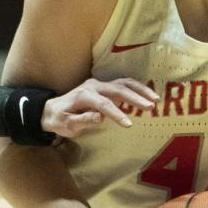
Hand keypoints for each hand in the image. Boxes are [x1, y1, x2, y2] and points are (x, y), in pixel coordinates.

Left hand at [43, 78, 157, 139]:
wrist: (52, 109)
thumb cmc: (59, 119)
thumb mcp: (66, 124)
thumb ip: (83, 120)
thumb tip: (100, 117)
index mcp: (83, 95)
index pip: (103, 104)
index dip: (117, 114)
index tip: (129, 124)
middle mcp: (93, 86)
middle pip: (118, 89)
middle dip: (135, 98)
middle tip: (151, 107)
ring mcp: (100, 84)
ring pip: (124, 83)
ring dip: (140, 90)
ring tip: (155, 100)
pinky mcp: (105, 87)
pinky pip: (124, 85)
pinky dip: (137, 89)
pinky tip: (148, 96)